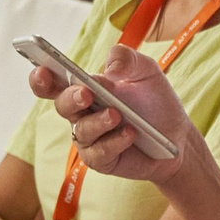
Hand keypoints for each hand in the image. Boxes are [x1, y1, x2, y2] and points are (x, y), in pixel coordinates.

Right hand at [36, 46, 196, 187]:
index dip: (41, 77)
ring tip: (117, 115)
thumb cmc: (155, 102)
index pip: (53, 82)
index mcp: (85, 87)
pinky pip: (100, 152)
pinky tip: (130, 134)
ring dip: (98, 121)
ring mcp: (89, 138)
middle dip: (71, 98)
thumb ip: (127, 59)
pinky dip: (115, 142)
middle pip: (62, 105)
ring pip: (82, 130)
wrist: (178, 136)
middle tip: (86, 93)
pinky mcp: (101, 160)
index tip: (42, 69)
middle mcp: (81, 113)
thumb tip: (110, 66)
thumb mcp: (146, 72)